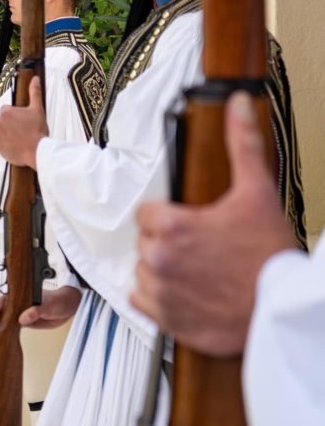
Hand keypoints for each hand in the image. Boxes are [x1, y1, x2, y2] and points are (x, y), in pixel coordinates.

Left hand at [0, 77, 46, 169]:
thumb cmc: (37, 131)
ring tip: (22, 137)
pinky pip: (1, 143)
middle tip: (25, 128)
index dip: (16, 114)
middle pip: (5, 120)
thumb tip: (34, 80)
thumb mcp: (38, 109)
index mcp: (6, 112)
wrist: (37, 151)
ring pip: (3, 131)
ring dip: (10, 133)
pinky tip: (18, 144)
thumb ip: (34, 92)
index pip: (8, 109)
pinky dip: (7, 144)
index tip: (23, 119)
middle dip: (13, 123)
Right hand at [0, 286, 81, 333]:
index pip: (5, 300)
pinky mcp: (26, 321)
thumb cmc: (59, 300)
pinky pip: (14, 325)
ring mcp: (22, 312)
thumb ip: (36, 311)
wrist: (69, 307)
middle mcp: (20, 304)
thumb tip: (23, 318)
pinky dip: (7, 329)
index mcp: (23, 296)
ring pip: (6, 317)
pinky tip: (1, 335)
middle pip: (2, 309)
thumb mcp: (48, 305)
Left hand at [131, 92, 294, 356]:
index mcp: (173, 226)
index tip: (190, 223)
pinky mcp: (165, 320)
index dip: (168, 215)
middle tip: (201, 249)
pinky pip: (142, 301)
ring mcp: (160, 291)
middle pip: (145, 241)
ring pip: (143, 270)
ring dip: (163, 270)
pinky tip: (186, 293)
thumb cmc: (271, 256)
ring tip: (197, 272)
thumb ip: (242, 145)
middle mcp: (159, 258)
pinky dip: (159, 299)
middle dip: (168, 242)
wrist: (284, 310)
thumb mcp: (258, 193)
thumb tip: (238, 105)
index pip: (146, 213)